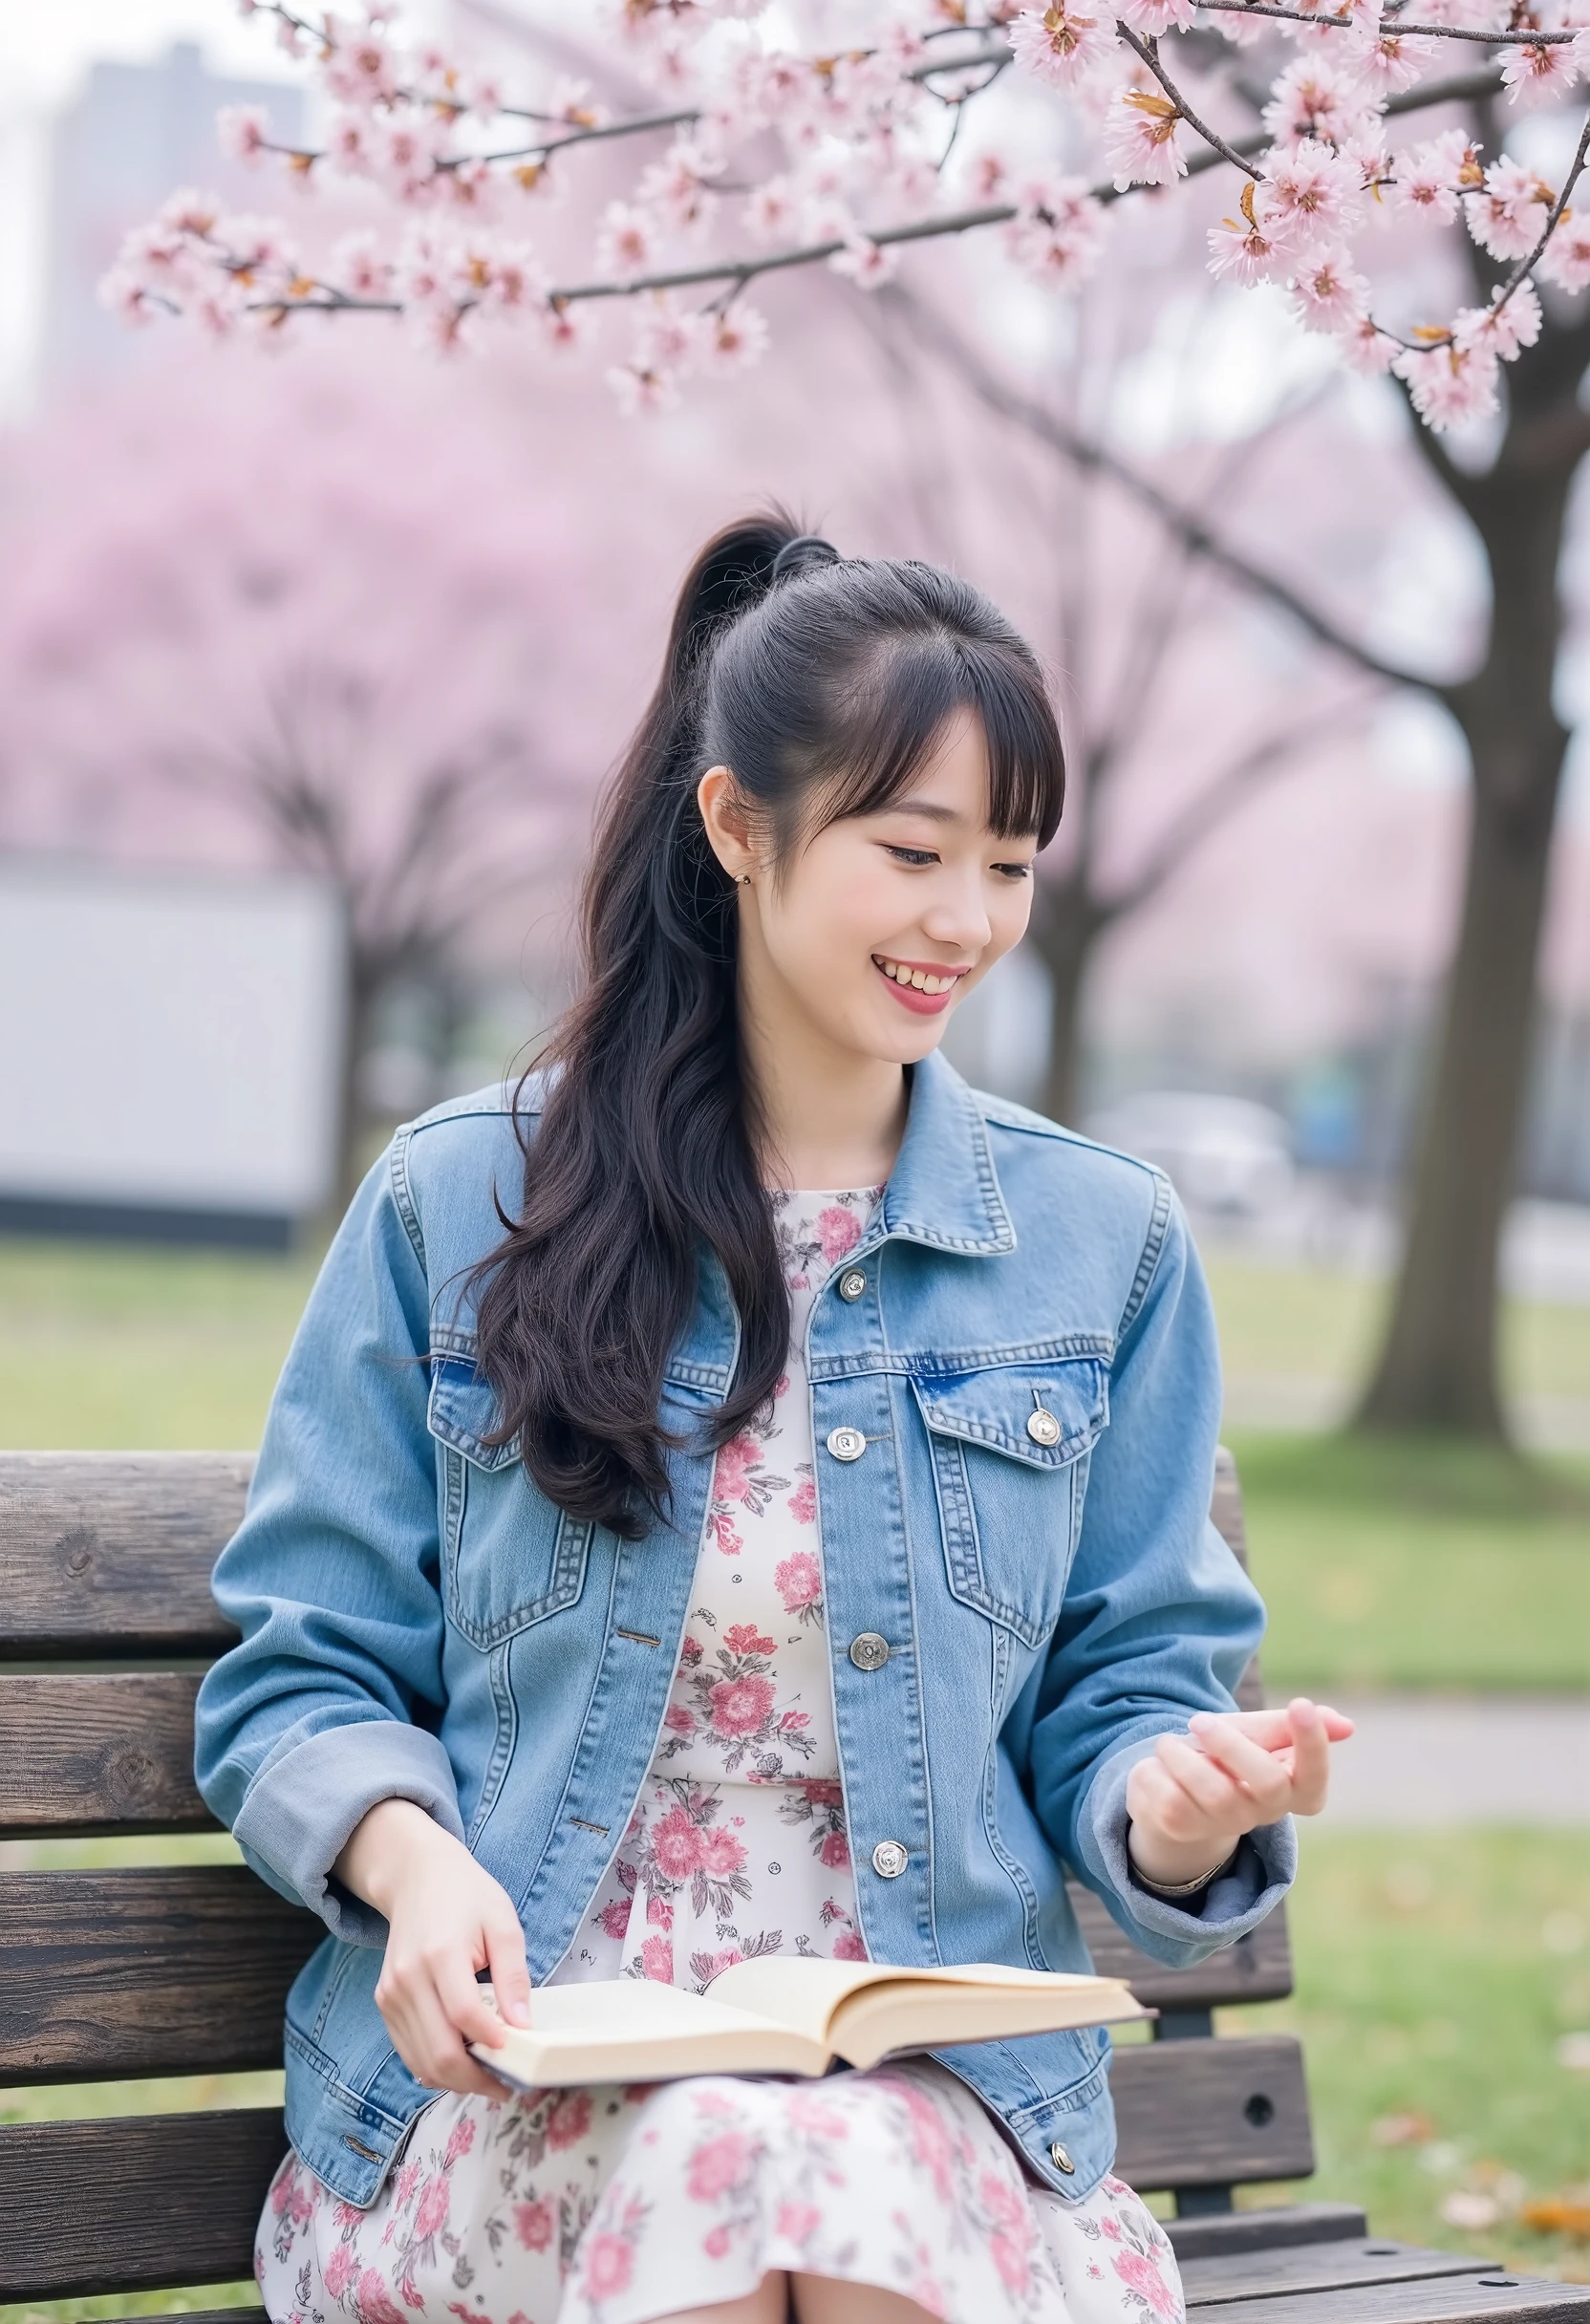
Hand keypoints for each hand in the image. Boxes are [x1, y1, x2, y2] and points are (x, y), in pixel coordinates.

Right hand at [333, 1798, 531, 2095]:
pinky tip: (463, 2063)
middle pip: (439, 2051)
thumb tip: (523, 2026)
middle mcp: (407, 1978)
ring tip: (489, 2078)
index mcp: (440, 1954)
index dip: (492, 2042)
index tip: (518, 2055)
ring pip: (421, 2061)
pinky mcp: (385, 2003)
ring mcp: (391, 1994)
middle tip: (506, 2086)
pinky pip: (409, 2051)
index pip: (464, 2014)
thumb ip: (513, 1976)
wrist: (417, 1876)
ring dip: (456, 2080)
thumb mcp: (503, 1924)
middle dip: (476, 2079)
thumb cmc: (466, 1896)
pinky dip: (435, 2067)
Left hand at [1125, 1697, 1353, 1891]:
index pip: (1313, 1777)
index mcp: (1290, 1788)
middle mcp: (1264, 1813)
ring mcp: (1224, 1826)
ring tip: (1170, 1742)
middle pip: (1268, 1785)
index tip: (1301, 1703)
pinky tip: (1158, 1766)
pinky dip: (1156, 1771)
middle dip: (1233, 1746)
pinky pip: (1169, 1798)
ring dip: (1183, 1756)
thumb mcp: (1256, 1733)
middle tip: (1200, 1719)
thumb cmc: (1227, 1753)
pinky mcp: (1183, 1829)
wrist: (1175, 1783)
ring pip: (1212, 1792)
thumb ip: (1290, 1728)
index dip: (1313, 1745)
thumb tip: (1346, 1725)